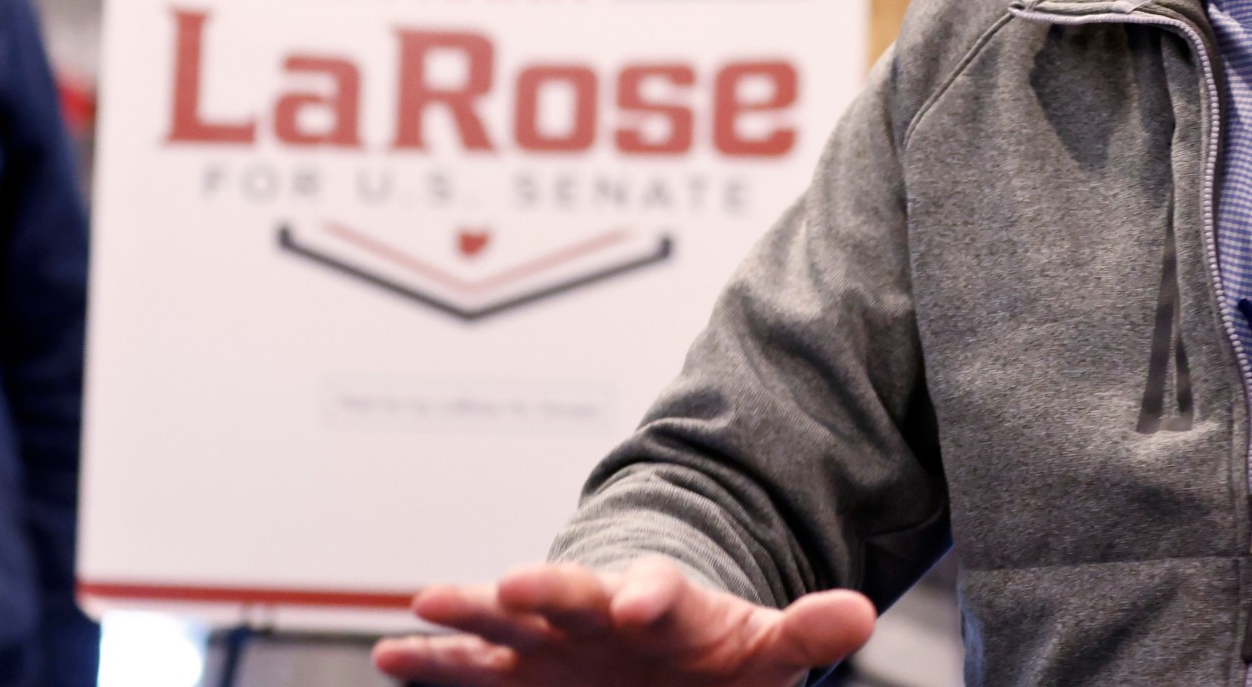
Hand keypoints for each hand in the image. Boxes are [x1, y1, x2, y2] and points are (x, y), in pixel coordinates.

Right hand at [373, 556, 875, 686]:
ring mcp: (552, 638)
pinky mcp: (517, 669)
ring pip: (506, 619)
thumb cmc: (715, 652)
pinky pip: (467, 664)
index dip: (650, 595)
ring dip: (471, 608)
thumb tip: (862, 611)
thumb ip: (806, 629)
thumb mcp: (766, 647)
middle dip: (546, 588)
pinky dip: (430, 657)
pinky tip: (389, 652)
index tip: (640, 604)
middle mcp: (598, 610)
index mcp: (665, 602)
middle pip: (572, 593)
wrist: (668, 648)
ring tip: (427, 599)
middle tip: (515, 581)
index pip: (659, 591)